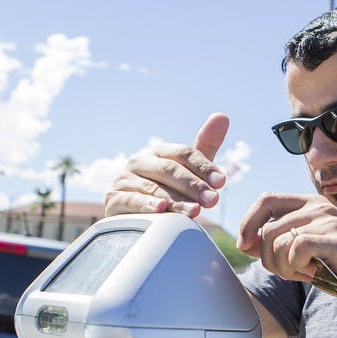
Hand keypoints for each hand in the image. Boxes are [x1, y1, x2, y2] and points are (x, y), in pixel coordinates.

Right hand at [104, 113, 229, 216]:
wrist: (139, 222)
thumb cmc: (169, 193)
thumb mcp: (190, 171)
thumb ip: (206, 147)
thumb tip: (223, 116)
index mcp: (158, 152)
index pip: (183, 153)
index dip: (204, 167)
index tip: (221, 182)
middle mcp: (139, 162)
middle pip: (169, 169)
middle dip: (193, 186)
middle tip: (213, 200)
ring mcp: (124, 180)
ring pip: (154, 188)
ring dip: (176, 200)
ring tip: (195, 211)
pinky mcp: (113, 199)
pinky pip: (131, 200)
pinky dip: (147, 205)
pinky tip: (161, 210)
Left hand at [236, 193, 336, 312]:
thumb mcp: (300, 254)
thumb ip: (274, 244)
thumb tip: (246, 242)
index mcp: (310, 204)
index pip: (267, 200)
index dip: (249, 222)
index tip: (244, 245)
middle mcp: (320, 206)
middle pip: (268, 229)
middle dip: (267, 258)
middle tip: (284, 272)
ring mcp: (330, 221)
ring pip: (279, 241)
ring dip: (282, 267)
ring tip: (300, 273)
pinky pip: (297, 249)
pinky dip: (296, 266)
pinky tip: (310, 272)